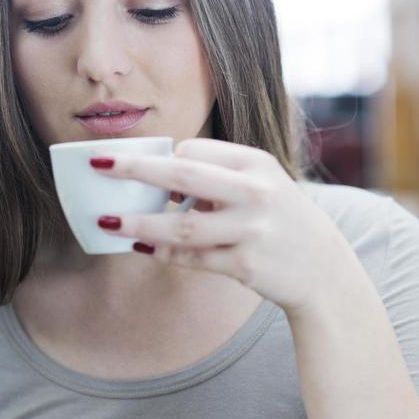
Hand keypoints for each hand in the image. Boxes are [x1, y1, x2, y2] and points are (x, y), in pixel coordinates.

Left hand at [92, 137, 352, 316]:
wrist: (320, 266)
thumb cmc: (278, 217)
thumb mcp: (261, 183)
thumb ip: (217, 174)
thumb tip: (157, 173)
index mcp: (255, 164)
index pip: (195, 152)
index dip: (161, 159)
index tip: (134, 166)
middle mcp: (255, 193)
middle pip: (183, 177)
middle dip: (135, 169)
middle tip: (98, 165)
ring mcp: (251, 231)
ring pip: (181, 227)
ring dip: (138, 223)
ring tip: (106, 221)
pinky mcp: (244, 265)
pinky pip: (192, 258)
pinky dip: (162, 252)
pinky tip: (140, 246)